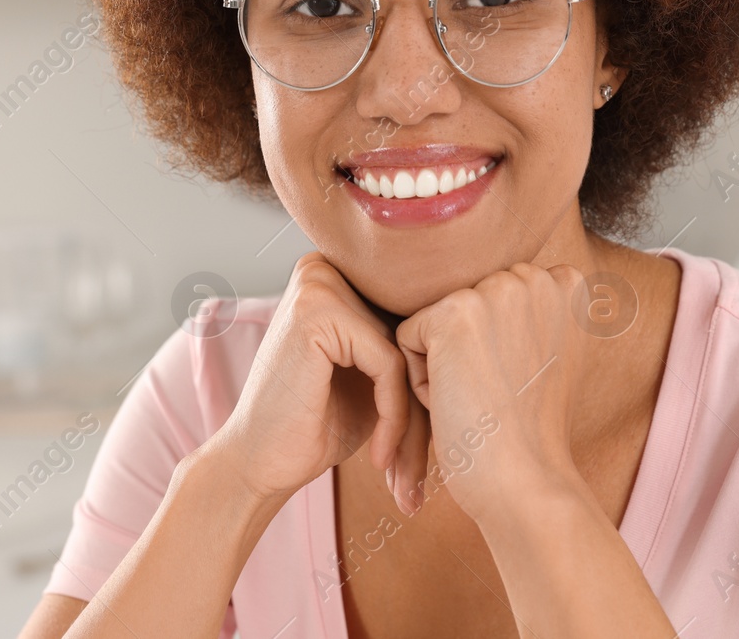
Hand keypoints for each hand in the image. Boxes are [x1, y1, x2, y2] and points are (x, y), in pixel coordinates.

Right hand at [205, 252, 429, 512]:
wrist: (259, 466)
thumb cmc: (318, 424)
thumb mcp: (373, 374)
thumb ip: (409, 342)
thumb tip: (479, 325)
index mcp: (339, 271)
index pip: (415, 317)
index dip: (434, 376)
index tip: (444, 436)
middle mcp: (326, 266)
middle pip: (412, 331)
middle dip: (427, 402)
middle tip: (422, 469)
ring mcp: (318, 283)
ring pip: (408, 350)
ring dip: (417, 417)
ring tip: (407, 472)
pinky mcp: (318, 312)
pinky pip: (390, 364)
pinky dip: (395, 417)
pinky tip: (380, 457)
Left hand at [393, 262, 587, 523]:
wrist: (528, 481)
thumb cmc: (532, 432)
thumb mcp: (551, 354)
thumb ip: (529, 312)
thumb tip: (493, 289)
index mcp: (565, 282)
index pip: (494, 298)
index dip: (499, 348)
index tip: (521, 385)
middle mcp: (535, 276)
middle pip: (463, 307)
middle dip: (468, 353)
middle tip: (499, 396)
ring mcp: (496, 290)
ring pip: (434, 322)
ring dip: (444, 365)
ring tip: (480, 399)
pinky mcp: (454, 312)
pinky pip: (408, 338)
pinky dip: (420, 380)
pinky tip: (457, 403)